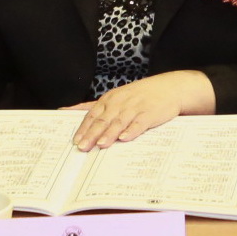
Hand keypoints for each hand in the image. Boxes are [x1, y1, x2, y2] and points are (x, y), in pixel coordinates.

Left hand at [69, 71, 213, 150]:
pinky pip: (139, 122)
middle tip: (83, 147)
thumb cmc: (140, 95)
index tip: (76, 141)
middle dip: (92, 134)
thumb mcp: (116, 96)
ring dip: (110, 133)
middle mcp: (121, 102)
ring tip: (101, 145)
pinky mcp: (150, 113)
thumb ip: (94, 106)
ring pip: (119, 121)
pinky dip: (132, 130)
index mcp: (111, 99)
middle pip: (104, 119)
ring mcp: (136, 107)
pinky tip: (126, 138)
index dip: (84, 128)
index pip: (93, 114)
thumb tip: (66, 110)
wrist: (170, 88)